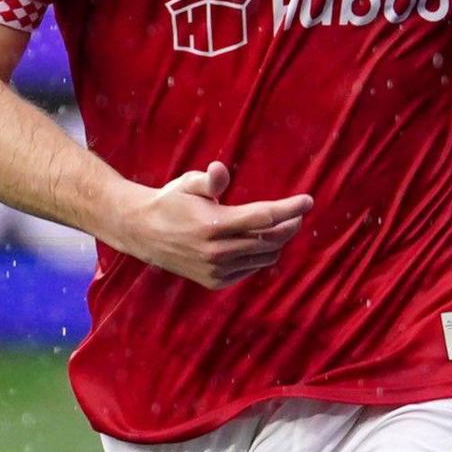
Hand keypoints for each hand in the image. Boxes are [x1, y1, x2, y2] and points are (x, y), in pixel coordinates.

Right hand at [111, 161, 311, 290]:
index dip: (290, 208)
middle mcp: (217, 252)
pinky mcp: (215, 282)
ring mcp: (216, 270)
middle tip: (297, 214)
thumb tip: (222, 169)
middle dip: (289, 225)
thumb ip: (210, 180)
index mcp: (213, 225)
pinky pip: (251, 268)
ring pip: (265, 257)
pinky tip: (255, 242)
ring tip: (277, 226)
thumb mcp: (187, 184)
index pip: (264, 217)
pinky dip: (260, 255)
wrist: (143, 233)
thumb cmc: (171, 202)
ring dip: (276, 241)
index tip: (308, 200)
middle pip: (270, 239)